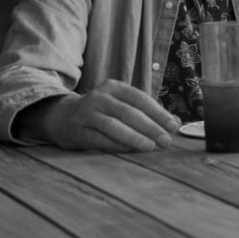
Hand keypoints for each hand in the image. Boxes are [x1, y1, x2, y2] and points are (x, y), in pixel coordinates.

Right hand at [34, 80, 180, 151]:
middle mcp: (99, 97)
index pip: (140, 98)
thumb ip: (148, 112)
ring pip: (114, 125)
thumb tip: (176, 123)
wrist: (62, 117)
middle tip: (166, 140)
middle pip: (129, 112)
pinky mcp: (77, 131)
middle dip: (151, 127)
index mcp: (114, 87)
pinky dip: (117, 145)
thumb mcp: (122, 105)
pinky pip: (100, 139)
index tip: (173, 126)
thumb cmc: (102, 111)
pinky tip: (131, 150)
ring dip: (135, 137)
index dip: (158, 113)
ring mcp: (86, 113)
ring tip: (151, 147)